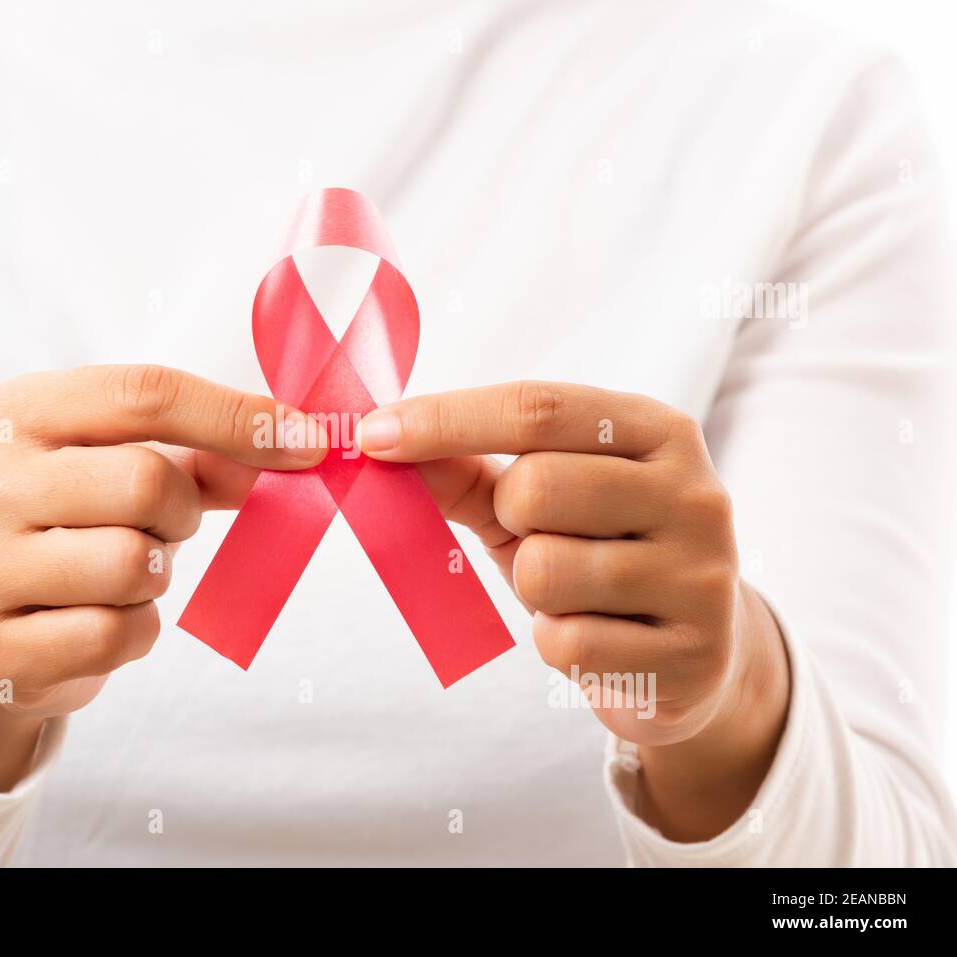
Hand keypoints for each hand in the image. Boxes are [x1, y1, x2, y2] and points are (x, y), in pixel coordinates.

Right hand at [0, 365, 324, 790]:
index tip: (307, 443)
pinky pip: (114, 636)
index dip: (238, 418)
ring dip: (156, 575)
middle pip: (145, 480)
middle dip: (183, 509)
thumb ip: (203, 451)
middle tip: (166, 523)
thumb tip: (290, 448)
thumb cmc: (74, 521)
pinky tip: (103, 620)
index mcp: (15, 413)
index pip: (145, 394)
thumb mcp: (121, 462)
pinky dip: (135, 631)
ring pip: (133, 564)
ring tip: (124, 570)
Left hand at [357, 381, 789, 840]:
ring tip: (576, 593)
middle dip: (508, 520)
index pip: (537, 407)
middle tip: (537, 538)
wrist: (698, 659)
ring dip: (532, 588)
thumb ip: (468, 470)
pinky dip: (557, 644)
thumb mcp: (541, 503)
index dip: (446, 418)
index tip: (371, 434)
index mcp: (658, 433)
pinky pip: (566, 643)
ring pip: (544, 570)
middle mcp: (696, 492)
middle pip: (535, 486)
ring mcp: (703, 575)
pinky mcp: (693, 654)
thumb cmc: (600, 557)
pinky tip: (598, 639)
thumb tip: (384, 440)